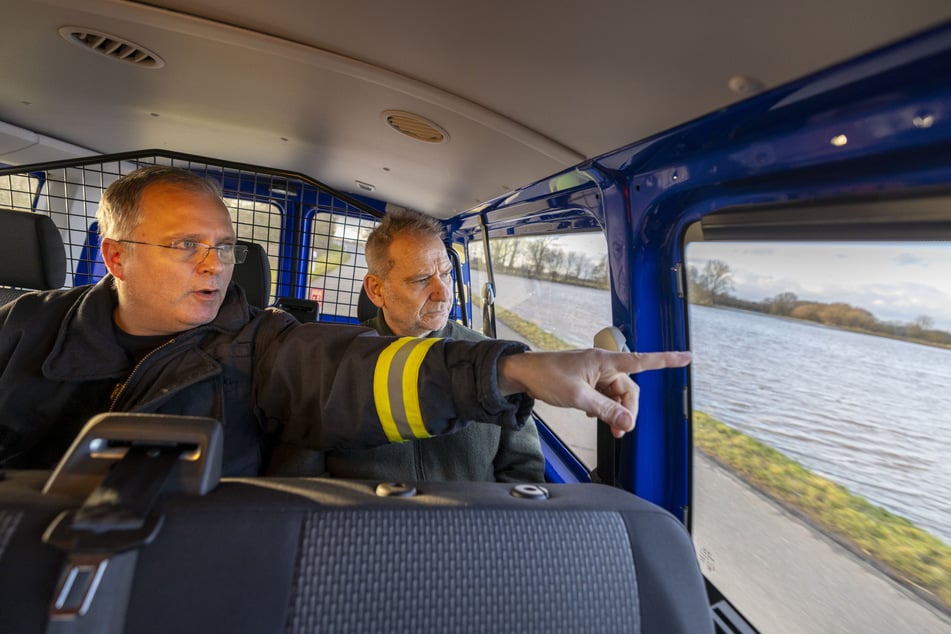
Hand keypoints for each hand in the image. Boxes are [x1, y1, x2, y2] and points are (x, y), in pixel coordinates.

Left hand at [498, 349, 690, 437]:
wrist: (522, 374)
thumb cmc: (546, 376)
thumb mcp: (578, 397)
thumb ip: (605, 411)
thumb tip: (628, 422)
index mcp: (605, 361)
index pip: (642, 360)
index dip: (666, 360)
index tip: (687, 357)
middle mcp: (604, 365)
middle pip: (629, 390)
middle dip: (628, 411)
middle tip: (620, 431)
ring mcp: (596, 374)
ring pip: (617, 396)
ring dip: (616, 413)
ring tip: (610, 429)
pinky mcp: (588, 382)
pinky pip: (605, 397)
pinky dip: (604, 409)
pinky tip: (593, 415)